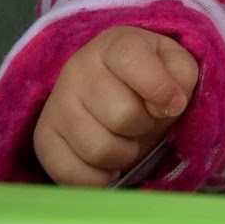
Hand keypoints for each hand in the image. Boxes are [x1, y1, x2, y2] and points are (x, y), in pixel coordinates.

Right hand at [32, 26, 198, 186]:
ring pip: (99, 150)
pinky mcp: (43, 137)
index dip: (159, 87)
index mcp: (113, 44)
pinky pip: (71, 174)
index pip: (131, 59)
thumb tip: (169, 104)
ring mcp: (56, 103)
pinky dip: (99, 179)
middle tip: (144, 121)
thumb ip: (181, 76)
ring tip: (127, 140)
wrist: (116, 89)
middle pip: (122, 115)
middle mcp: (77, 68)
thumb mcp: (176, 66)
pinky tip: (108, 164)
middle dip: (144, 126)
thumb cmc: (152, 79)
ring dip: (125, 154)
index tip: (173, 104)